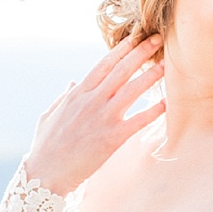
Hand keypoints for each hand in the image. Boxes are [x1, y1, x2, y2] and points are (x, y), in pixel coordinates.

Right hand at [23, 33, 165, 195]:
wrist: (46, 173)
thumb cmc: (45, 146)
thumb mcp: (49, 115)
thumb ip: (63, 97)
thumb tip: (72, 82)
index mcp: (77, 94)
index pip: (103, 64)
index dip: (121, 49)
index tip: (136, 38)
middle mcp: (91, 101)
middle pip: (121, 70)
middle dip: (140, 52)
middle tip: (157, 39)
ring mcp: (102, 118)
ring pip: (132, 90)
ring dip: (151, 75)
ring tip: (166, 64)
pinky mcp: (112, 137)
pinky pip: (138, 120)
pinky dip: (154, 110)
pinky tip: (166, 103)